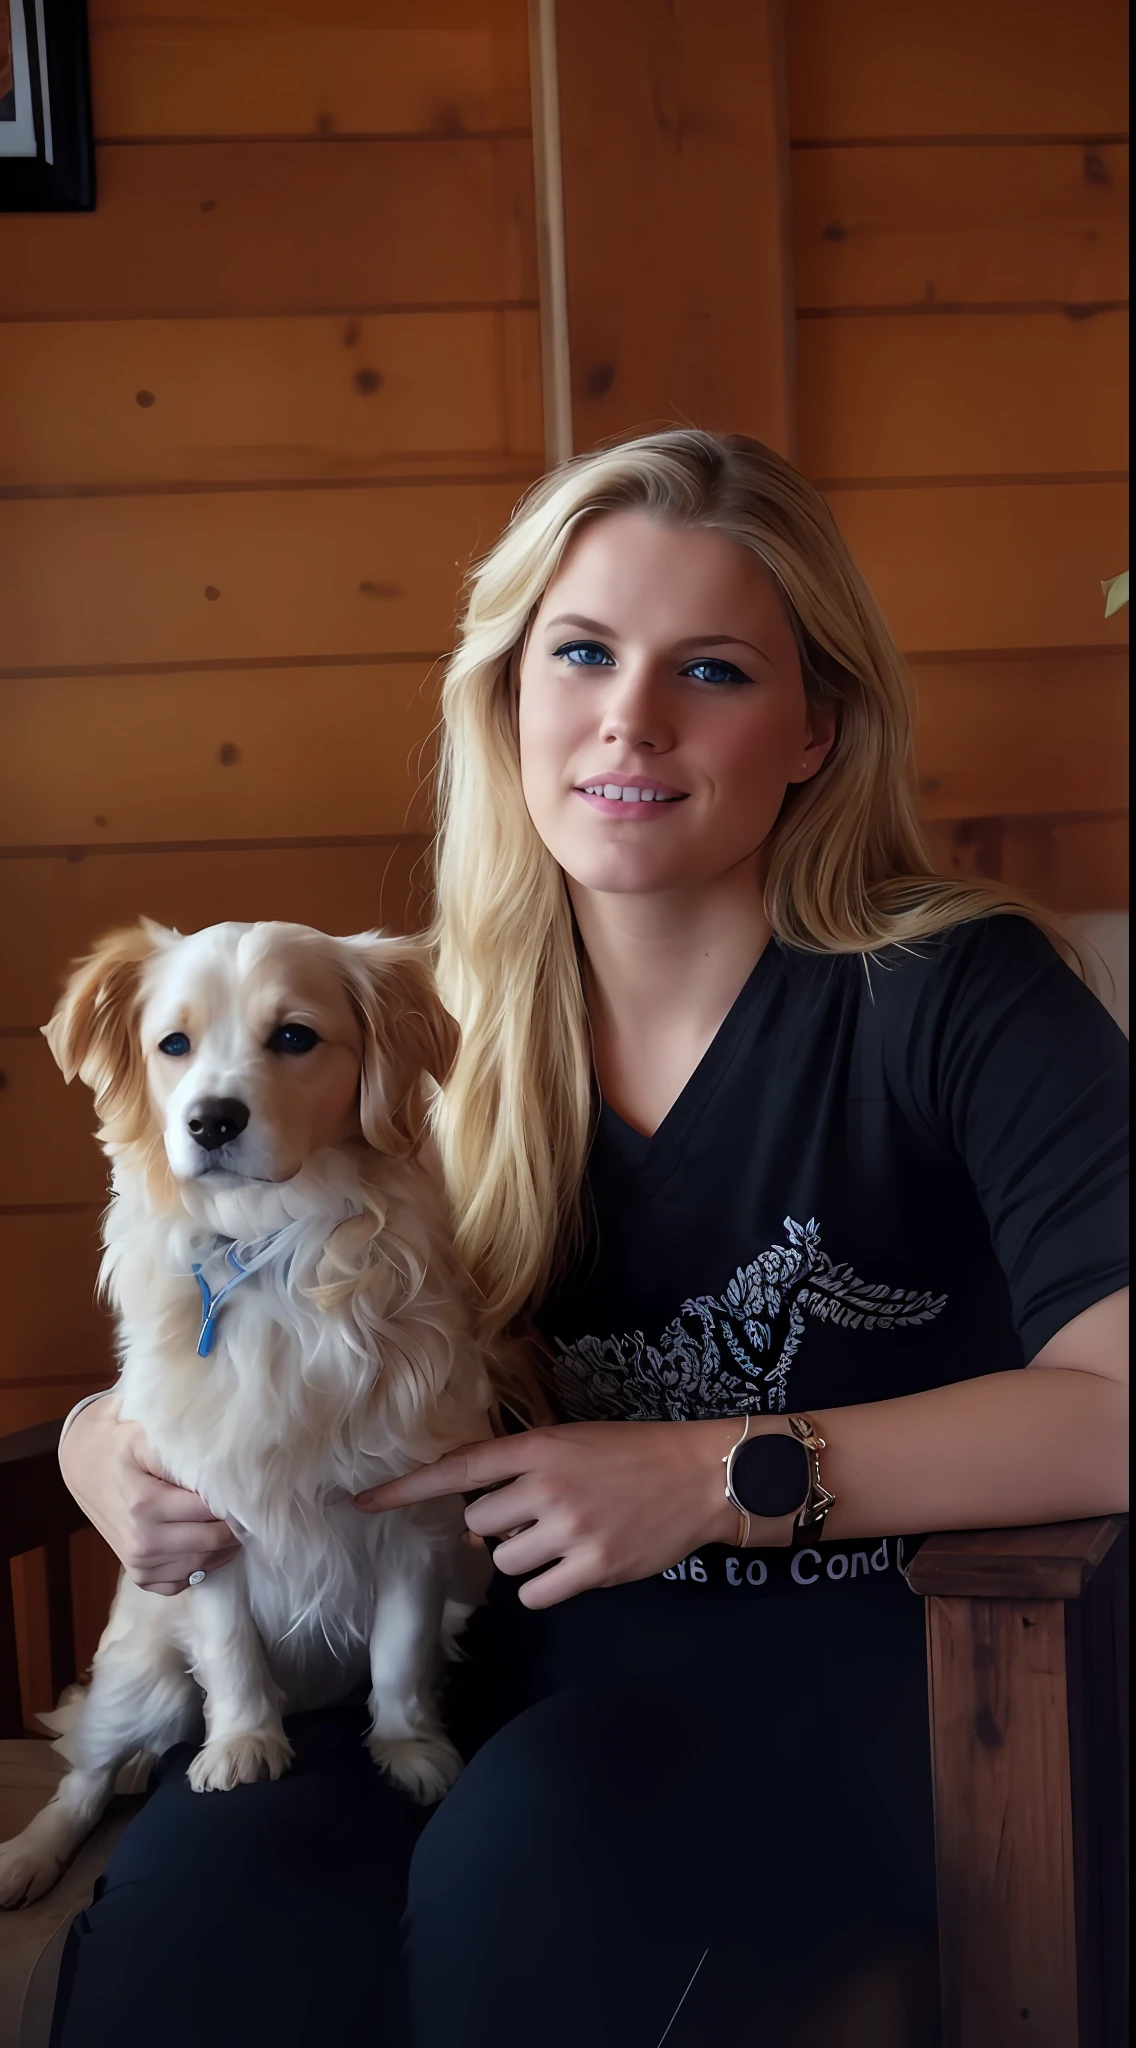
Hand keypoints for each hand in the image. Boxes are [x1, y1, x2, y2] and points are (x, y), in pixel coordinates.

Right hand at [59, 1397, 240, 1595]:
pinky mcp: (139, 1576)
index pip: (212, 1511)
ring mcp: (139, 1563)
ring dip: (224, 1547)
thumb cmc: (119, 1444)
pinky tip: (207, 1543)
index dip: (234, 1500)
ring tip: (233, 1522)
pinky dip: (202, 1565)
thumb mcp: (144, 1434)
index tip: (247, 1489)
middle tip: (247, 1507)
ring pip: (203, 1563)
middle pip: (213, 1541)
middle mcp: (142, 1541)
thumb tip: (222, 1464)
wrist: (83, 1464)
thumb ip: (180, 1448)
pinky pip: (184, 1582)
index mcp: (145, 1504)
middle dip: (235, 1526)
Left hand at [353, 1420, 740, 1608]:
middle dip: (497, 1527)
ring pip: (504, 1562)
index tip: (361, 1504)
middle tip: (537, 1516)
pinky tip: (572, 1566)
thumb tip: (474, 1518)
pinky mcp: (593, 1569)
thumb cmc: (632, 1455)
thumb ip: (522, 1468)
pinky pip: (535, 1593)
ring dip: (523, 1558)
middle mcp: (546, 1487)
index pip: (457, 1470)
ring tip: (562, 1538)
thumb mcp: (572, 1441)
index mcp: (538, 1447)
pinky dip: (545, 1586)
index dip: (405, 1489)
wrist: (698, 1477)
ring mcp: (569, 1530)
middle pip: (478, 1524)